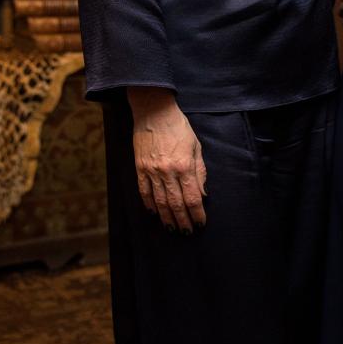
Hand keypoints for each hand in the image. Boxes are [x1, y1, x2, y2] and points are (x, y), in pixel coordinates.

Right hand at [127, 88, 206, 231]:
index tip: (201, 223)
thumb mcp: (196, 147)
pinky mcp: (139, 168)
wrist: (153, 111)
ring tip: (172, 228)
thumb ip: (200, 172)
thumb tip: (203, 194)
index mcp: (184, 166)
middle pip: (176, 204)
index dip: (197, 214)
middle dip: (183, 220)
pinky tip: (154, 213)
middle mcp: (167, 171)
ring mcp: (151, 170)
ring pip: (159, 201)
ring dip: (166, 217)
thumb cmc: (179, 127)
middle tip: (187, 232)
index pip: (192, 197)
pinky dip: (149, 204)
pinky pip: (144, 191)